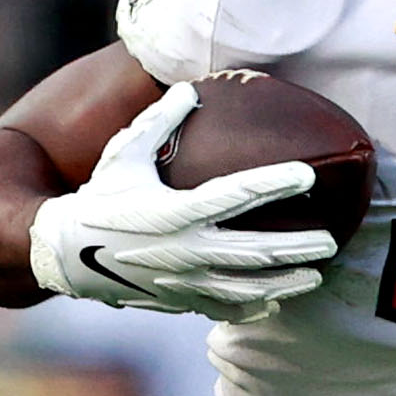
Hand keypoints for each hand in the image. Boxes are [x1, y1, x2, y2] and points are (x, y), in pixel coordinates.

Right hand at [29, 82, 335, 320]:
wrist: (66, 252)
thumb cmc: (99, 195)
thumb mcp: (124, 153)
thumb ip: (160, 121)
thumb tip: (191, 86)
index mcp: (173, 210)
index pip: (236, 195)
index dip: (274, 183)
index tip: (307, 175)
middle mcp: (184, 250)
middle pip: (255, 252)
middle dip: (297, 247)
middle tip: (330, 240)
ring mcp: (184, 281)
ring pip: (247, 288)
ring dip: (286, 283)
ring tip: (315, 276)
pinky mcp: (179, 301)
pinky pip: (225, 309)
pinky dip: (252, 306)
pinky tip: (275, 299)